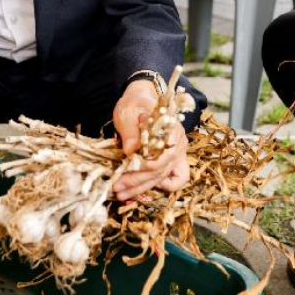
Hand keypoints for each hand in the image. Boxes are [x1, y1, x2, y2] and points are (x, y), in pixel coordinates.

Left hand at [111, 80, 189, 199]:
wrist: (142, 100)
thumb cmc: (135, 105)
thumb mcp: (128, 113)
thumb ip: (130, 131)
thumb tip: (129, 151)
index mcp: (169, 129)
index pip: (159, 156)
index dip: (141, 168)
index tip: (122, 173)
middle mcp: (177, 143)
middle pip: (159, 170)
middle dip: (136, 182)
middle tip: (116, 187)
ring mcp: (179, 153)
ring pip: (163, 177)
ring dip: (142, 188)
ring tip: (122, 194)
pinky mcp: (175, 159)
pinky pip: (178, 178)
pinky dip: (165, 186)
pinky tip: (146, 187)